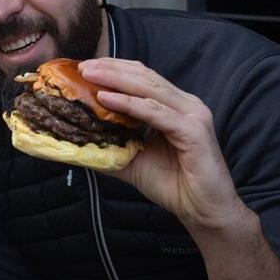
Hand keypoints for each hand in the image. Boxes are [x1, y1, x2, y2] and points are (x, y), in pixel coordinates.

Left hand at [79, 58, 252, 231]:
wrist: (203, 212)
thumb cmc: (173, 186)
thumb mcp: (132, 160)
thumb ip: (109, 146)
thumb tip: (75, 142)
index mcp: (174, 107)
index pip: (142, 78)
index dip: (114, 69)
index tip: (84, 68)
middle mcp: (186, 105)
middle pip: (144, 77)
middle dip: (111, 69)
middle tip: (83, 67)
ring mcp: (192, 116)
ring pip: (149, 89)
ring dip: (116, 80)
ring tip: (89, 76)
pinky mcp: (194, 131)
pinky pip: (156, 113)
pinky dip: (129, 104)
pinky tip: (106, 99)